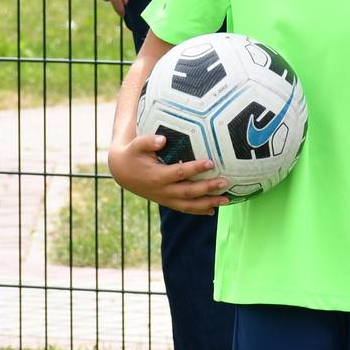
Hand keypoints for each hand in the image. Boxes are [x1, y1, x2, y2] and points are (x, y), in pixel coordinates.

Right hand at [107, 130, 226, 214]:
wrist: (122, 172)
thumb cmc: (132, 154)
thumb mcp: (135, 145)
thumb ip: (148, 141)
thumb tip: (163, 139)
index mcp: (157, 176)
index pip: (180, 173)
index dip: (195, 169)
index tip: (211, 162)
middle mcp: (163, 191)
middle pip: (189, 192)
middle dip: (208, 188)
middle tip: (225, 182)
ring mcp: (165, 198)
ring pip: (190, 205)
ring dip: (209, 203)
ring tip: (227, 200)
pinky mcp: (167, 201)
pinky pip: (185, 209)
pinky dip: (199, 211)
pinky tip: (213, 210)